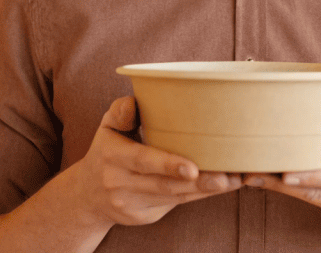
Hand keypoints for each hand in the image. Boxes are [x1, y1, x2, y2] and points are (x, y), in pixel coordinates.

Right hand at [69, 96, 241, 226]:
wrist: (86, 195)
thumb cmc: (106, 150)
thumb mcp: (107, 126)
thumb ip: (121, 110)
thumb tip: (136, 103)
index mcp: (112, 156)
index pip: (142, 161)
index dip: (168, 165)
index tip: (192, 168)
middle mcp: (120, 183)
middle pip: (164, 185)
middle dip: (198, 183)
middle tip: (227, 177)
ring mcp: (132, 204)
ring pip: (174, 197)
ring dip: (206, 190)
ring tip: (234, 180)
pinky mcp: (144, 216)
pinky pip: (175, 205)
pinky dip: (198, 196)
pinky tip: (220, 186)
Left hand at [247, 91, 320, 233]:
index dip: (311, 176)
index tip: (285, 172)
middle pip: (318, 193)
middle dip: (283, 185)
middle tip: (252, 172)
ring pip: (312, 202)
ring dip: (282, 190)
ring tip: (252, 176)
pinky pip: (316, 207)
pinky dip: (295, 196)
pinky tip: (272, 184)